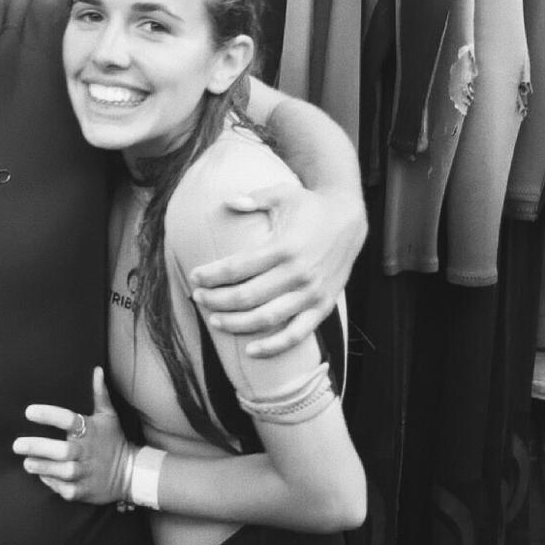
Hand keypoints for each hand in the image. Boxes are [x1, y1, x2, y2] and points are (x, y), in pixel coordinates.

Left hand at [12, 368, 129, 503]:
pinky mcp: (85, 490)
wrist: (131, 473)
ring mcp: (87, 472)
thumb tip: (97, 370)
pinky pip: (67, 489)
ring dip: (43, 467)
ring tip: (27, 463)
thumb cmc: (113, 441)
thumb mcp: (108, 416)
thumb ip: (99, 394)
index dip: (49, 415)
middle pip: (62, 450)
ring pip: (63, 471)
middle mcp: (87, 452)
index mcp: (90, 431)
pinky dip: (54, 484)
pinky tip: (43, 477)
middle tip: (17, 445)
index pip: (69, 420)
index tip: (29, 412)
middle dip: (39, 447)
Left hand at [191, 182, 365, 356]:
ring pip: (266, 319)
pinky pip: (296, 335)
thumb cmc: (310, 207)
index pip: (238, 267)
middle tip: (198, 297)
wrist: (350, 220)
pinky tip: (251, 351)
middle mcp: (299, 273)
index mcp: (285, 247)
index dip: (212, 275)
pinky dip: (273, 346)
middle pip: (246, 297)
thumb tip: (227, 202)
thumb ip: (254, 198)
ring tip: (214, 320)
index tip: (194, 277)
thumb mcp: (283, 194)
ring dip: (235, 324)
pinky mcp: (323, 307)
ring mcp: (312, 294)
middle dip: (216, 300)